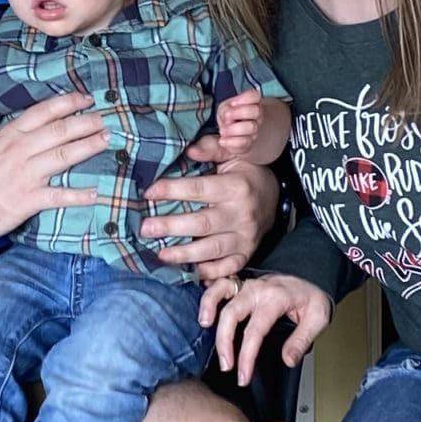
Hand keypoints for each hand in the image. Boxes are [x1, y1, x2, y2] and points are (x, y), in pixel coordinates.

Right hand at [0, 91, 106, 239]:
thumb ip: (13, 140)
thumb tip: (35, 134)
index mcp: (9, 136)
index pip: (43, 112)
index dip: (68, 103)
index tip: (87, 98)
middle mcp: (19, 151)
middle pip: (59, 131)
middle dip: (86, 123)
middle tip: (107, 119)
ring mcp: (24, 175)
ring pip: (63, 156)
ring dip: (89, 147)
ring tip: (108, 142)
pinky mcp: (26, 200)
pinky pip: (58, 195)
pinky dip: (79, 195)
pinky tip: (96, 193)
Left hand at [141, 146, 274, 283]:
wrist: (275, 198)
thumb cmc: (246, 175)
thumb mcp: (234, 156)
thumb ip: (212, 149)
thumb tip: (189, 149)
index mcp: (236, 187)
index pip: (199, 189)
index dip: (172, 191)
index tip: (148, 193)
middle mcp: (241, 214)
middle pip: (201, 224)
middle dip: (170, 227)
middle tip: (145, 229)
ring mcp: (245, 238)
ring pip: (211, 250)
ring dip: (183, 254)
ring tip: (160, 254)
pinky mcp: (246, 254)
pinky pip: (226, 268)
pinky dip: (208, 272)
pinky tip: (189, 271)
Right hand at [198, 271, 330, 385]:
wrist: (312, 275)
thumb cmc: (313, 296)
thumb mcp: (318, 318)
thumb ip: (302, 340)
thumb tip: (288, 360)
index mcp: (276, 298)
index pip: (255, 330)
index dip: (246, 356)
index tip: (243, 375)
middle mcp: (258, 289)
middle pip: (231, 313)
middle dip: (224, 342)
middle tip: (226, 365)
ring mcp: (247, 284)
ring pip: (220, 291)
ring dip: (208, 307)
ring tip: (203, 326)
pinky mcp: (241, 284)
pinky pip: (220, 284)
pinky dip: (208, 294)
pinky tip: (203, 310)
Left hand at [213, 91, 262, 159]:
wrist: (229, 139)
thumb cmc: (228, 119)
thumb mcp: (224, 109)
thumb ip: (226, 108)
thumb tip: (227, 111)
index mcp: (251, 104)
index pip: (255, 96)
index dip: (245, 98)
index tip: (233, 103)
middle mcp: (256, 117)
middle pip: (256, 111)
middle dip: (239, 112)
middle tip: (226, 116)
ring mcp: (254, 132)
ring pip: (251, 127)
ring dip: (233, 128)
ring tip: (222, 130)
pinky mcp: (248, 145)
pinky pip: (244, 142)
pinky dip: (231, 141)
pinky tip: (222, 141)